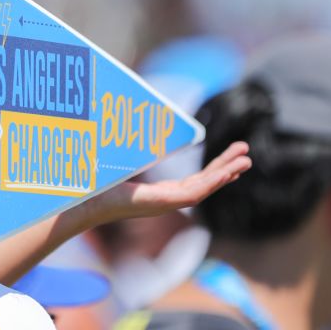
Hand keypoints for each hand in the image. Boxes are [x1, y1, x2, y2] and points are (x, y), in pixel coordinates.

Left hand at [80, 141, 251, 224]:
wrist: (82, 200)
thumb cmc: (97, 185)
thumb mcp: (122, 164)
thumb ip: (135, 152)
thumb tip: (133, 126)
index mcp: (159, 195)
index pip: (195, 183)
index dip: (215, 171)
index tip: (231, 159)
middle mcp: (166, 201)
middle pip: (205, 185)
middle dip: (227, 169)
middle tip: (247, 155)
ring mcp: (165, 203)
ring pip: (205, 189)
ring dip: (226, 174)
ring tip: (246, 161)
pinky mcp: (160, 202)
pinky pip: (193, 193)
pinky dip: (211, 182)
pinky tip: (226, 173)